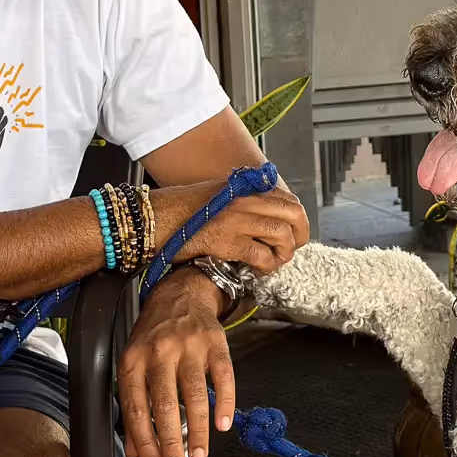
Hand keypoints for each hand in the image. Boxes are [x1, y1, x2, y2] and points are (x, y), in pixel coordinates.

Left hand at [118, 267, 234, 456]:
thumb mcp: (135, 363)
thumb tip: (136, 448)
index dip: (144, 439)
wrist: (180, 294)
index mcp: (135, 359)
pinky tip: (223, 423)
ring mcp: (189, 345)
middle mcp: (160, 350)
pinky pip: (223, 376)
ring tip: (199, 453)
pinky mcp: (215, 341)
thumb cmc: (155, 334)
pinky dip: (225, 402)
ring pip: (194, 394)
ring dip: (198, 429)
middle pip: (165, 403)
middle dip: (171, 441)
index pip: (136, 407)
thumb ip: (134, 404)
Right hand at [150, 178, 308, 272]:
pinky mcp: (225, 240)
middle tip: (292, 249)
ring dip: (284, 253)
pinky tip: (260, 268)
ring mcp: (236, 218)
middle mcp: (244, 199)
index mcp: (245, 188)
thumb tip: (267, 216)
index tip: (295, 233)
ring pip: (282, 234)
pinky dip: (267, 265)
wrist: (156, 218)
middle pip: (294, 214)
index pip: (288, 199)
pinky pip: (261, 255)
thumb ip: (245, 201)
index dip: (298, 219)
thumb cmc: (183, 210)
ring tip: (274, 261)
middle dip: (300, 235)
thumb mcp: (220, 195)